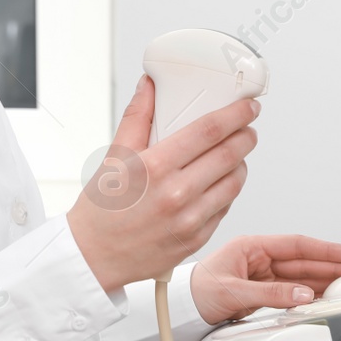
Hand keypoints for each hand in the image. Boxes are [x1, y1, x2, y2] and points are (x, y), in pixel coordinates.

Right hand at [66, 74, 258, 292]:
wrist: (93, 256)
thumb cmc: (103, 207)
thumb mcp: (115, 156)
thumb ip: (138, 116)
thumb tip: (150, 84)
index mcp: (155, 166)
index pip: (209, 130)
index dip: (235, 114)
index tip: (247, 107)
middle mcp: (176, 194)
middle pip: (229, 154)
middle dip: (246, 136)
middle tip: (247, 128)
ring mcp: (190, 220)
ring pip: (234, 182)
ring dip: (241, 163)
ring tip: (235, 154)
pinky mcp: (197, 239)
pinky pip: (225, 207)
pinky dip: (229, 190)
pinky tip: (220, 182)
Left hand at [190, 235, 340, 324]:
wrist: (179, 310)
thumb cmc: (195, 292)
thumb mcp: (233, 292)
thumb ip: (270, 295)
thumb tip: (303, 296)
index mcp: (251, 247)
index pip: (296, 245)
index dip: (325, 250)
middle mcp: (259, 258)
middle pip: (303, 261)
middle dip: (332, 266)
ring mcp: (261, 275)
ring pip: (300, 277)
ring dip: (325, 281)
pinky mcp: (260, 292)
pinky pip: (291, 291)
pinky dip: (309, 295)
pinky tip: (325, 297)